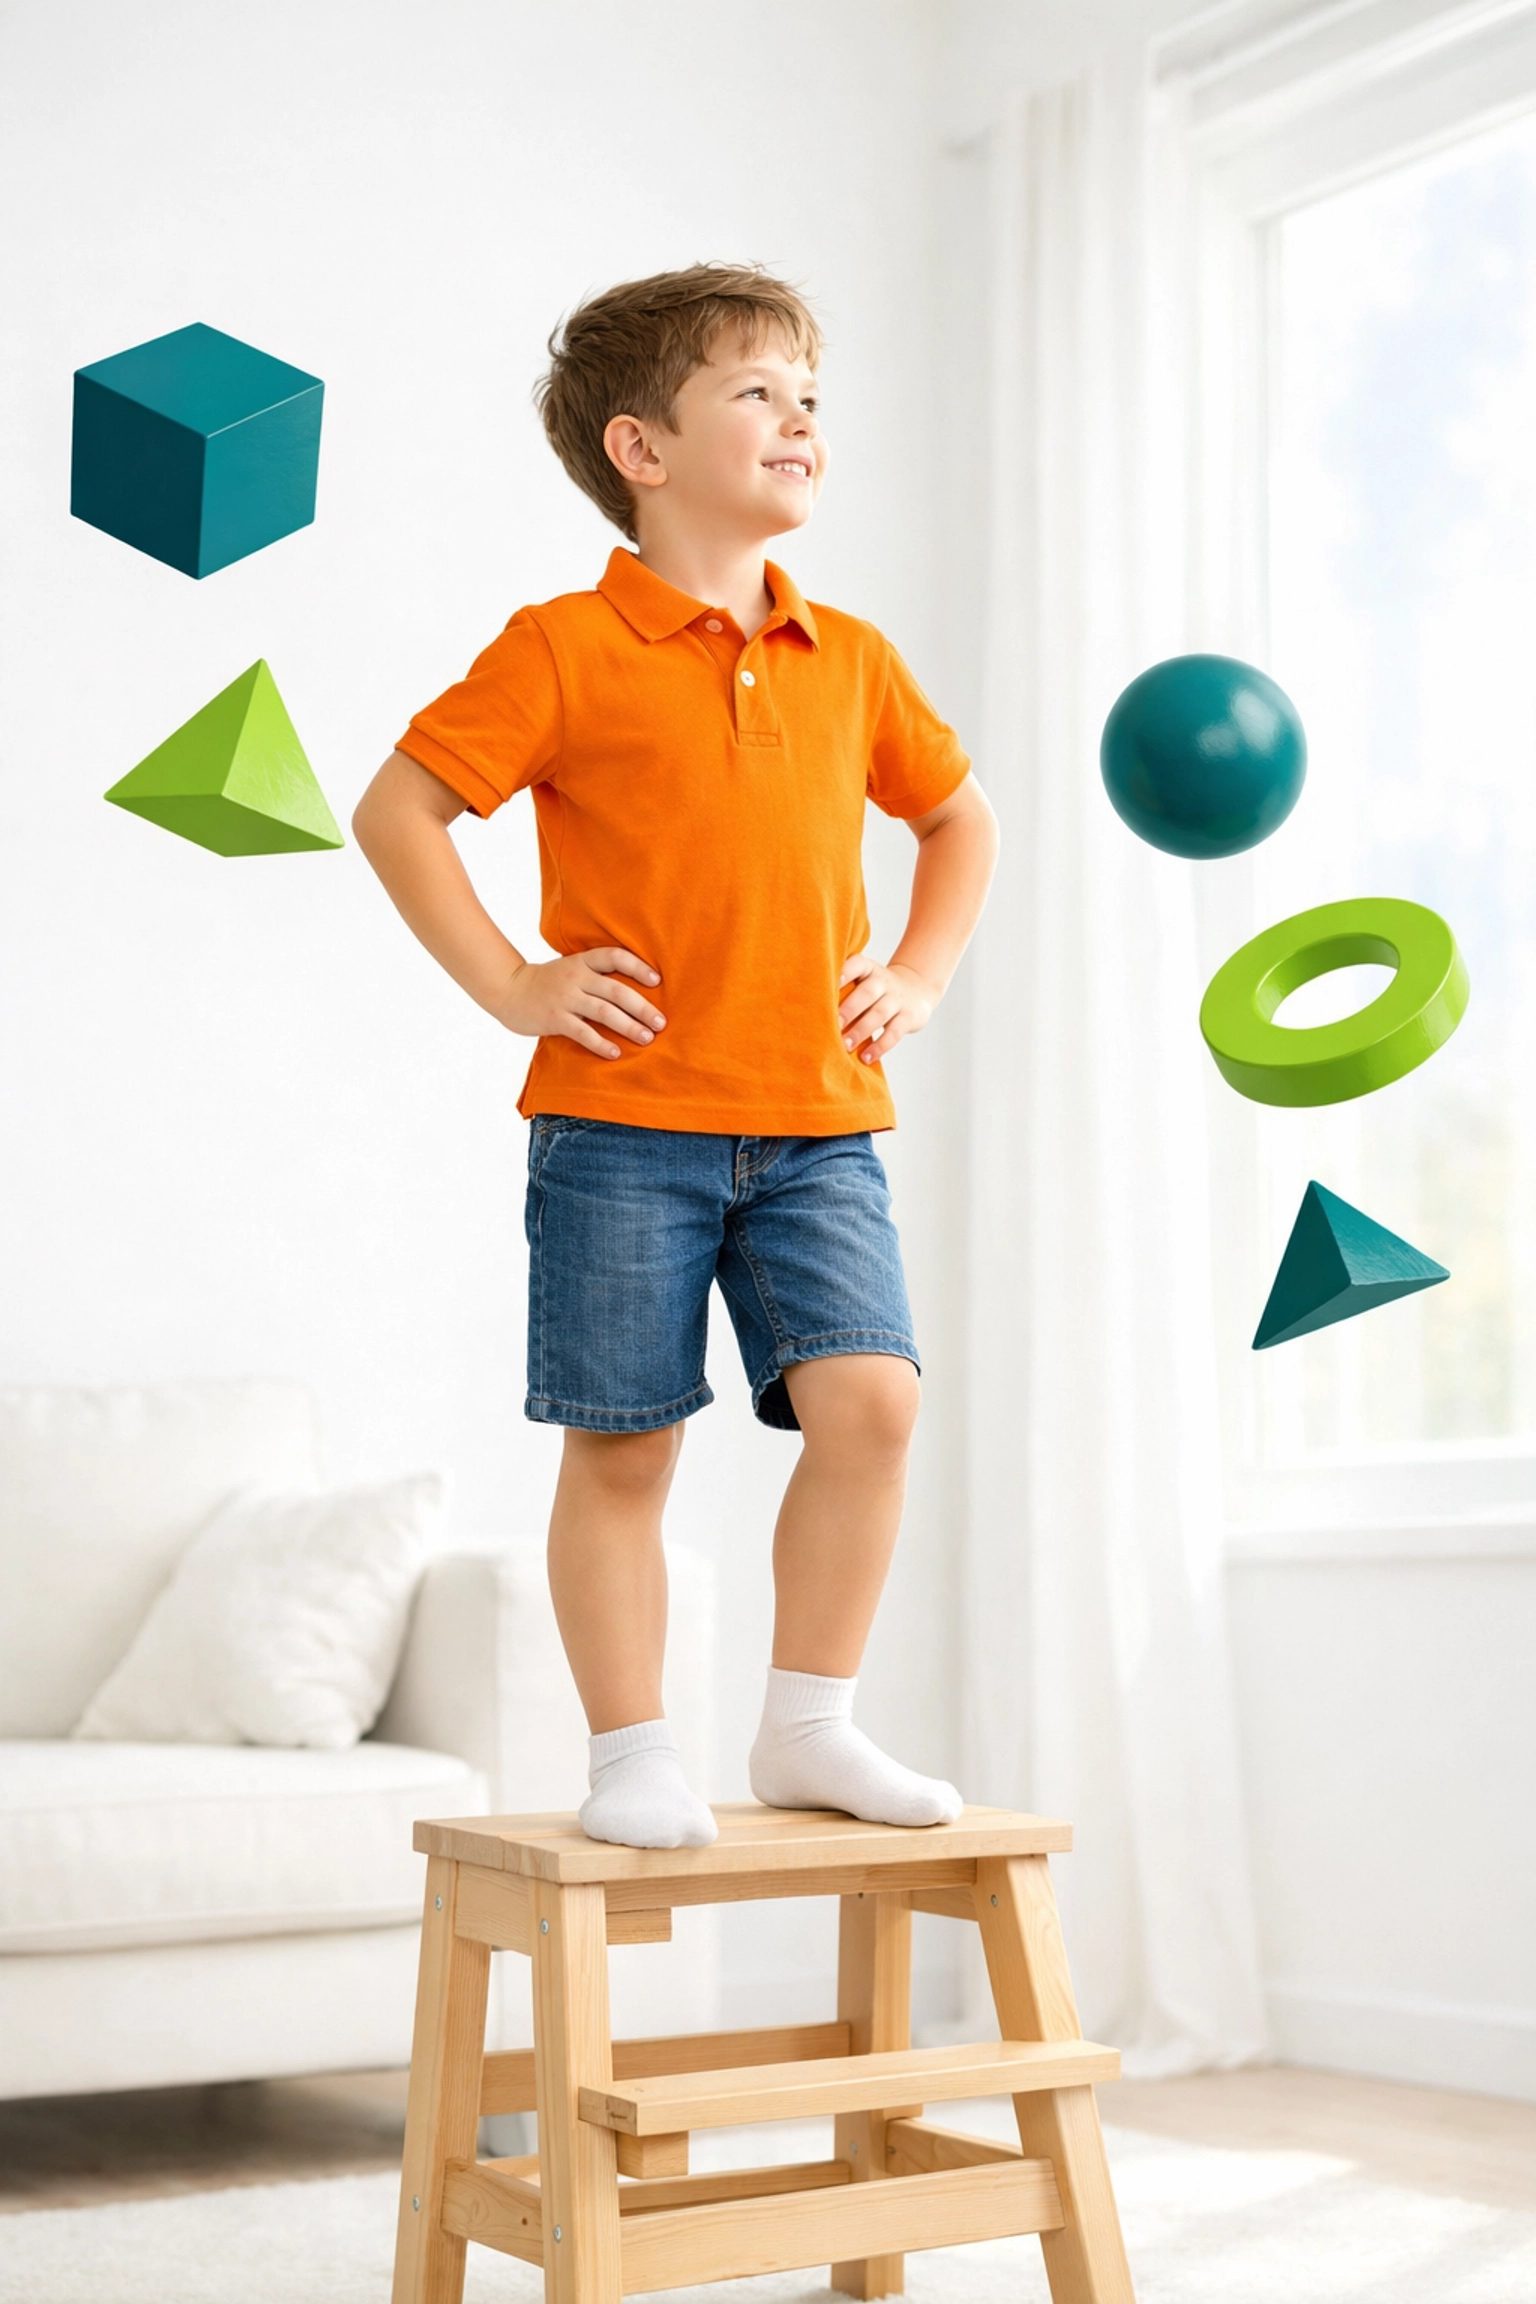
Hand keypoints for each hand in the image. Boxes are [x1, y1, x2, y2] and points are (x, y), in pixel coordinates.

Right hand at [494, 947, 665, 1061]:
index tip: (657, 981)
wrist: (509, 990)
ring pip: (604, 1012)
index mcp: (582, 961)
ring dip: (629, 1026)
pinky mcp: (554, 1019)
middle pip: (616, 990)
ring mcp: (565, 998)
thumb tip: (638, 989)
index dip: (637, 967)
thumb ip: (597, 974)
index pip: (615, 956)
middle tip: (661, 1022)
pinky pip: (583, 1033)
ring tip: (646, 1038)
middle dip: (642, 1007)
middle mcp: (576, 977)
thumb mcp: (571, 968)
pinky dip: (601, 1044)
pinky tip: (615, 1053)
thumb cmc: (548, 982)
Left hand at [837, 954, 937, 1062]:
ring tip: (846, 1046)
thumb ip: (841, 987)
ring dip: (861, 1031)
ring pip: (880, 1014)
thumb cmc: (875, 991)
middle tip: (834, 1024)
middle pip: (868, 992)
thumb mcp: (863, 980)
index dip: (845, 972)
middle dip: (850, 1009)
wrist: (915, 991)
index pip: (857, 965)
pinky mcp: (908, 1017)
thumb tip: (805, 1006)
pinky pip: (895, 1033)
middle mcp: (883, 981)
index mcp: (868, 969)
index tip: (830, 982)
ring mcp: (897, 999)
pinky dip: (880, 1046)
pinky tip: (866, 1057)